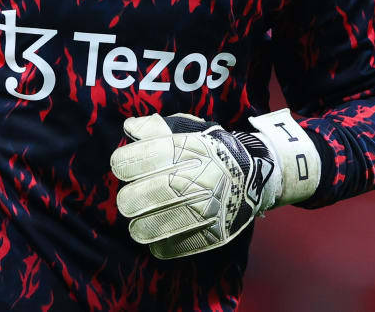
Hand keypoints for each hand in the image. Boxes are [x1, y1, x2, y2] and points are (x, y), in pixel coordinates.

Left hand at [109, 109, 320, 258]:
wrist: (252, 173)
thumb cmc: (212, 148)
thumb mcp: (189, 128)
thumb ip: (156, 127)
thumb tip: (129, 128)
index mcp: (182, 151)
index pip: (130, 161)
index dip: (122, 164)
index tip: (125, 167)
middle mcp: (191, 180)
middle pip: (132, 200)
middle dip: (127, 199)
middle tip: (131, 199)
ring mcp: (201, 210)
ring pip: (147, 228)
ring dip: (139, 225)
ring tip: (141, 221)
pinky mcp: (209, 235)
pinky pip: (168, 248)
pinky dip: (160, 243)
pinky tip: (162, 233)